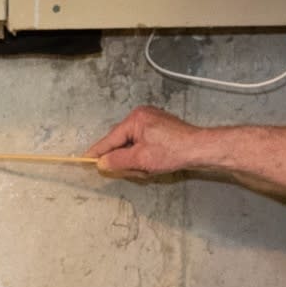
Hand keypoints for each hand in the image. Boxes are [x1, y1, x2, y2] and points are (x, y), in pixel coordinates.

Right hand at [85, 105, 207, 177]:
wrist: (200, 149)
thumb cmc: (172, 152)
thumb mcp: (140, 160)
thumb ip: (117, 161)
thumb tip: (101, 162)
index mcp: (135, 119)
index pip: (110, 139)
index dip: (98, 152)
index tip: (85, 160)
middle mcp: (143, 115)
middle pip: (122, 141)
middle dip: (124, 158)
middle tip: (133, 171)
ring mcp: (153, 121)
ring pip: (133, 144)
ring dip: (136, 159)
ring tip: (148, 168)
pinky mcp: (161, 128)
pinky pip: (144, 143)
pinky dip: (144, 155)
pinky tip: (154, 164)